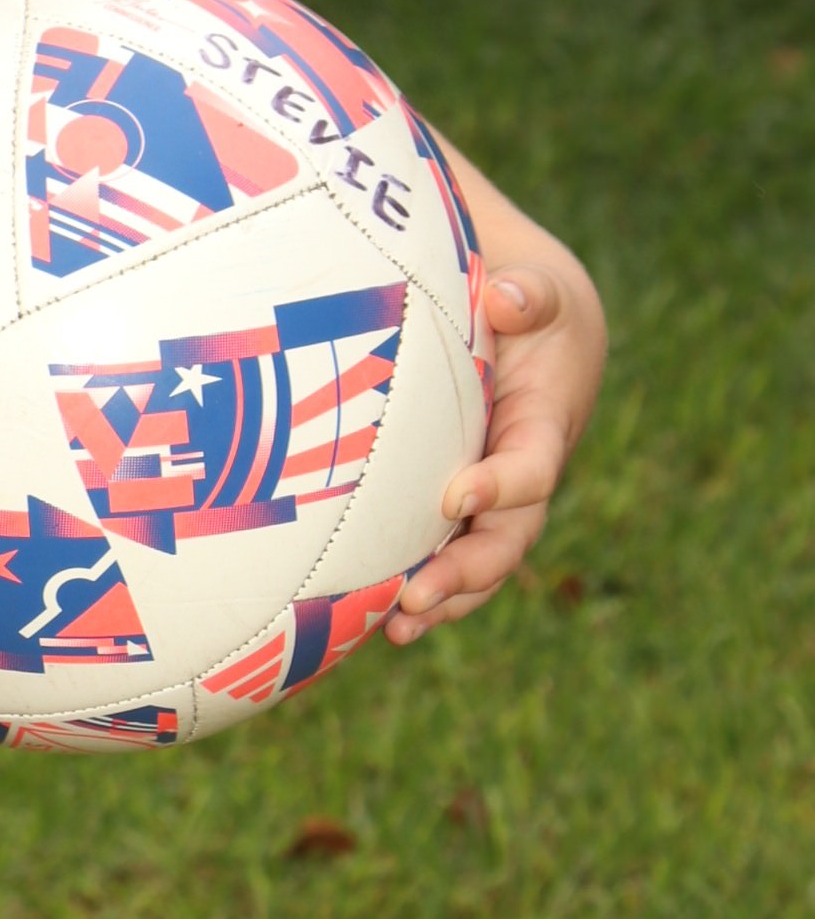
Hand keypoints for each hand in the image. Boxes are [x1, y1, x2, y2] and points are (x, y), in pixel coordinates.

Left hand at [386, 171, 605, 643]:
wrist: (528, 328)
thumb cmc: (527, 305)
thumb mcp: (539, 290)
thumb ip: (531, 294)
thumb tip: (509, 299)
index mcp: (544, 427)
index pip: (532, 467)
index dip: (501, 485)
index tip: (457, 495)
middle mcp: (522, 477)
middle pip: (507, 540)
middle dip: (466, 572)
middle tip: (418, 596)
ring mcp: (491, 503)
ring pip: (476, 565)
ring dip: (442, 600)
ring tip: (398, 629)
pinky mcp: (455, 511)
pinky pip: (443, 559)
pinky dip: (416, 592)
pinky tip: (373, 624)